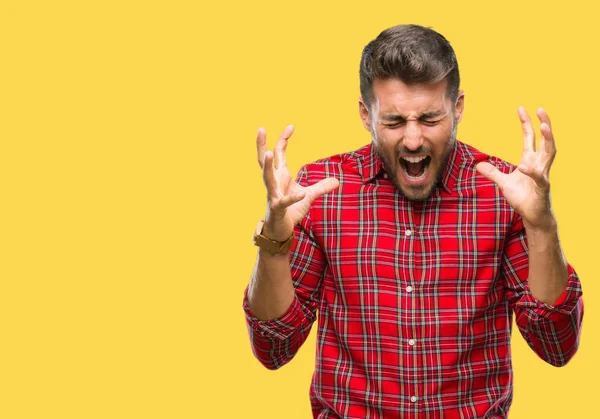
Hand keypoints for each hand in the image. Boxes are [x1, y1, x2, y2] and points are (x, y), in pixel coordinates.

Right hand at [256, 125, 338, 240]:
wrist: (281, 231)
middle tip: (261, 129)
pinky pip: (284, 202)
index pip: (279, 153)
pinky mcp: (277, 209)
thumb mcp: (308, 196)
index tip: (291, 126)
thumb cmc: (290, 211)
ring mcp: (273, 195)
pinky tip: (301, 194)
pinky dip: (293, 198)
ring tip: (268, 153)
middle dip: (262, 145)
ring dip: (267, 166)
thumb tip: (337, 181)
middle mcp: (274, 183)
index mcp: (280, 176)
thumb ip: (321, 187)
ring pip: (267, 178)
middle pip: (264, 161)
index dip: (283, 139)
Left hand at [476, 107, 556, 230]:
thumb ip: (493, 173)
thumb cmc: (522, 198)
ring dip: (548, 139)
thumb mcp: (503, 183)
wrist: (533, 216)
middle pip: (545, 140)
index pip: (530, 137)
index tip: (521, 108)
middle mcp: (539, 164)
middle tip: (541, 109)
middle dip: (545, 124)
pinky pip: (539, 177)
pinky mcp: (542, 188)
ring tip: (544, 126)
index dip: (526, 123)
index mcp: (530, 160)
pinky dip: (532, 171)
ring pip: (549, 154)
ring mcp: (543, 175)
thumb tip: (479, 165)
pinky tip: (524, 166)